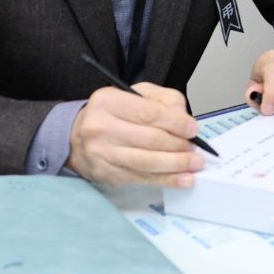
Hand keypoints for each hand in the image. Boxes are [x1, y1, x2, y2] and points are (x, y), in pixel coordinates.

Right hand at [69, 83, 204, 187]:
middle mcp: (100, 127)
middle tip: (196, 150)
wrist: (77, 136)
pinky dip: (166, 180)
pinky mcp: (105, 173)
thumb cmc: (113, 113)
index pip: (149, 114)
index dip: (176, 123)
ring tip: (194, 164)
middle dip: (179, 146)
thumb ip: (164, 99)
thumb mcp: (137, 94)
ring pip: (147, 162)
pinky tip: (182, 179)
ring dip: (176, 165)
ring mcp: (101, 153)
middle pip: (150, 140)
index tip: (193, 130)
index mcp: (108, 101)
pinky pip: (141, 178)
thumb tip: (184, 118)